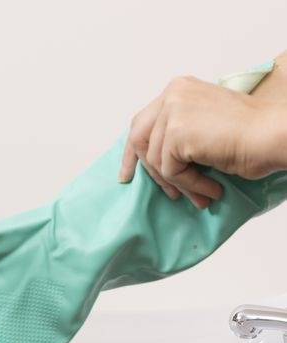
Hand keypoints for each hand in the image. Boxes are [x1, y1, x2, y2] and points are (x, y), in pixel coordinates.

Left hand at [118, 74, 276, 208]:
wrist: (273, 135)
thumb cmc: (250, 133)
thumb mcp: (204, 124)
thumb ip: (178, 132)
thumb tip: (156, 162)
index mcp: (178, 89)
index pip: (142, 122)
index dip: (133, 150)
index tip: (128, 172)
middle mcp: (171, 95)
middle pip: (138, 138)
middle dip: (143, 169)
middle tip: (162, 193)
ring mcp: (172, 112)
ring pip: (156, 160)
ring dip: (178, 183)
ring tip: (201, 194)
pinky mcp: (176, 133)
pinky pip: (170, 171)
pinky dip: (189, 185)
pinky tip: (211, 189)